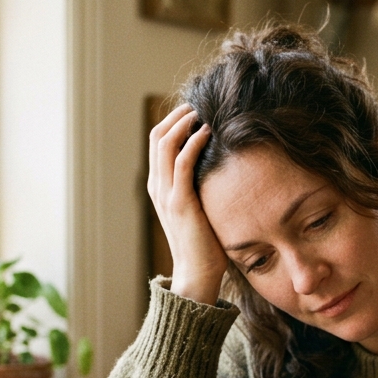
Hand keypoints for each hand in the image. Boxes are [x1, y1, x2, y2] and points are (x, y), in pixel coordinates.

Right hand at [147, 104, 227, 304]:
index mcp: (159, 186)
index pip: (157, 141)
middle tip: (199, 103)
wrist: (197, 273)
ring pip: (164, 143)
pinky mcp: (179, 202)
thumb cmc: (206, 243)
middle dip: (177, 114)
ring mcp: (165, 194)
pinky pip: (181, 162)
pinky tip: (209, 132)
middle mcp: (157, 186)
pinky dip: (193, 142)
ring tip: (203, 111)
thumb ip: (201, 185)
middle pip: (157, 136)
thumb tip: (220, 164)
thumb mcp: (200, 207)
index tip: (195, 109)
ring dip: (184, 122)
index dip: (173, 120)